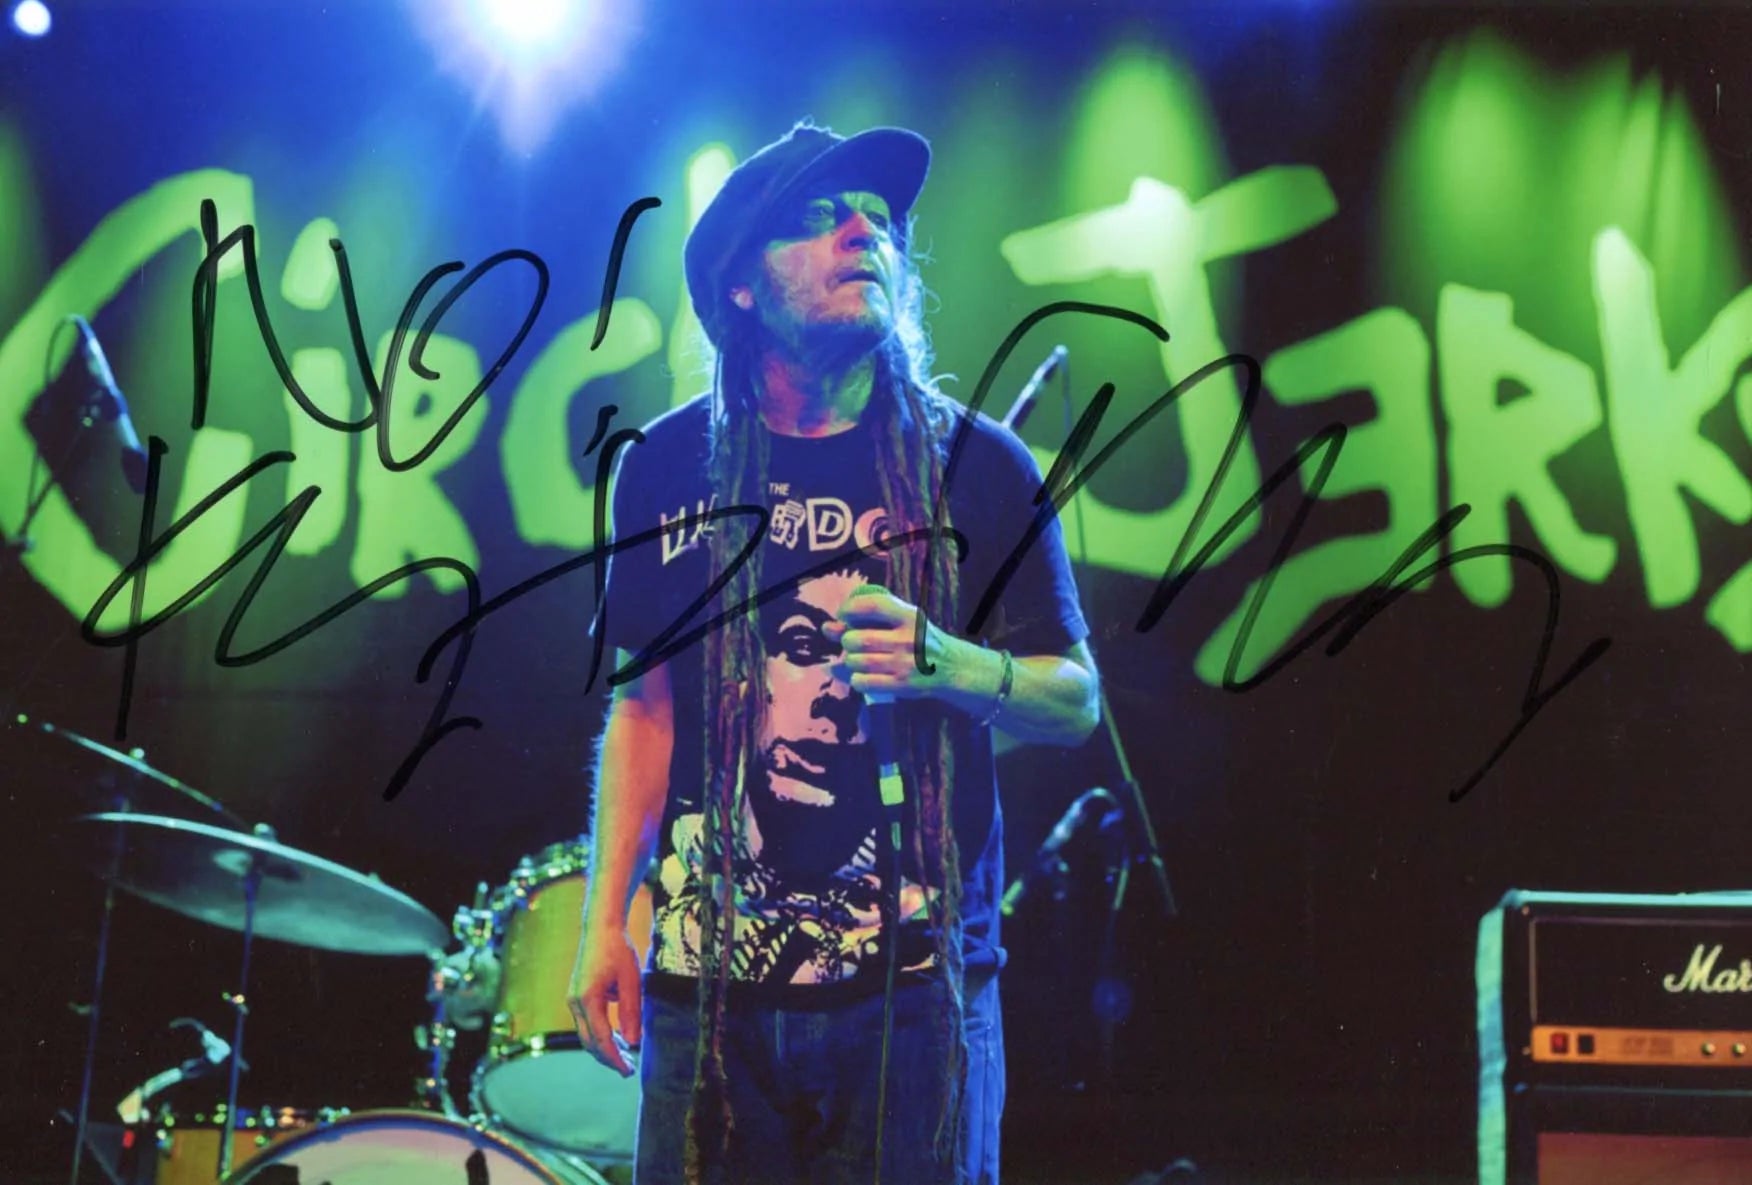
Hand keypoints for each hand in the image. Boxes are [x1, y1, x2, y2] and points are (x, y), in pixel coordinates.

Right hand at [567, 929, 642, 1076]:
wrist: (600, 927)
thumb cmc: (618, 949)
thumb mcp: (631, 980)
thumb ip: (631, 1012)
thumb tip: (632, 1042)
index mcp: (588, 998)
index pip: (601, 1039)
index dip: (615, 1058)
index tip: (629, 1071)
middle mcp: (575, 1002)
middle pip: (589, 1042)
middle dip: (608, 1059)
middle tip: (629, 1070)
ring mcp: (573, 1000)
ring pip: (586, 1035)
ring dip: (604, 1048)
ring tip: (628, 1057)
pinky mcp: (576, 997)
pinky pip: (587, 1024)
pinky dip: (601, 1035)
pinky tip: (618, 1039)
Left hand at [826, 584, 958, 700]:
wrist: (951, 667)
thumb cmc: (919, 639)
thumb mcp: (903, 619)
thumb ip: (869, 618)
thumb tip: (828, 628)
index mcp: (909, 617)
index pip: (872, 606)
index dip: (850, 609)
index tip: (842, 615)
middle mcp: (908, 639)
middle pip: (857, 639)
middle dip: (847, 641)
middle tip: (852, 643)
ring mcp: (905, 664)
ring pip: (856, 661)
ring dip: (850, 660)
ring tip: (859, 659)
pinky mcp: (902, 685)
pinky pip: (862, 682)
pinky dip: (856, 678)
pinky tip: (864, 675)